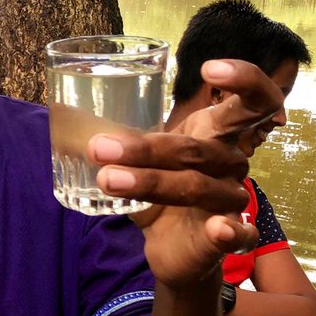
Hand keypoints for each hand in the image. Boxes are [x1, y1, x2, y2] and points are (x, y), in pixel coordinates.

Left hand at [85, 59, 282, 287]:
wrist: (171, 249)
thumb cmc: (160, 191)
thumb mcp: (141, 159)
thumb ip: (118, 134)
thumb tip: (64, 112)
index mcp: (216, 134)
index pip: (250, 100)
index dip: (243, 78)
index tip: (207, 67)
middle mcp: (230, 162)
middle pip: (200, 147)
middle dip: (148, 147)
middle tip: (99, 146)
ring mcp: (231, 199)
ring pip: (196, 185)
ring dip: (149, 182)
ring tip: (106, 179)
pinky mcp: (228, 236)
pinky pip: (239, 235)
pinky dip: (231, 232)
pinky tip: (219, 228)